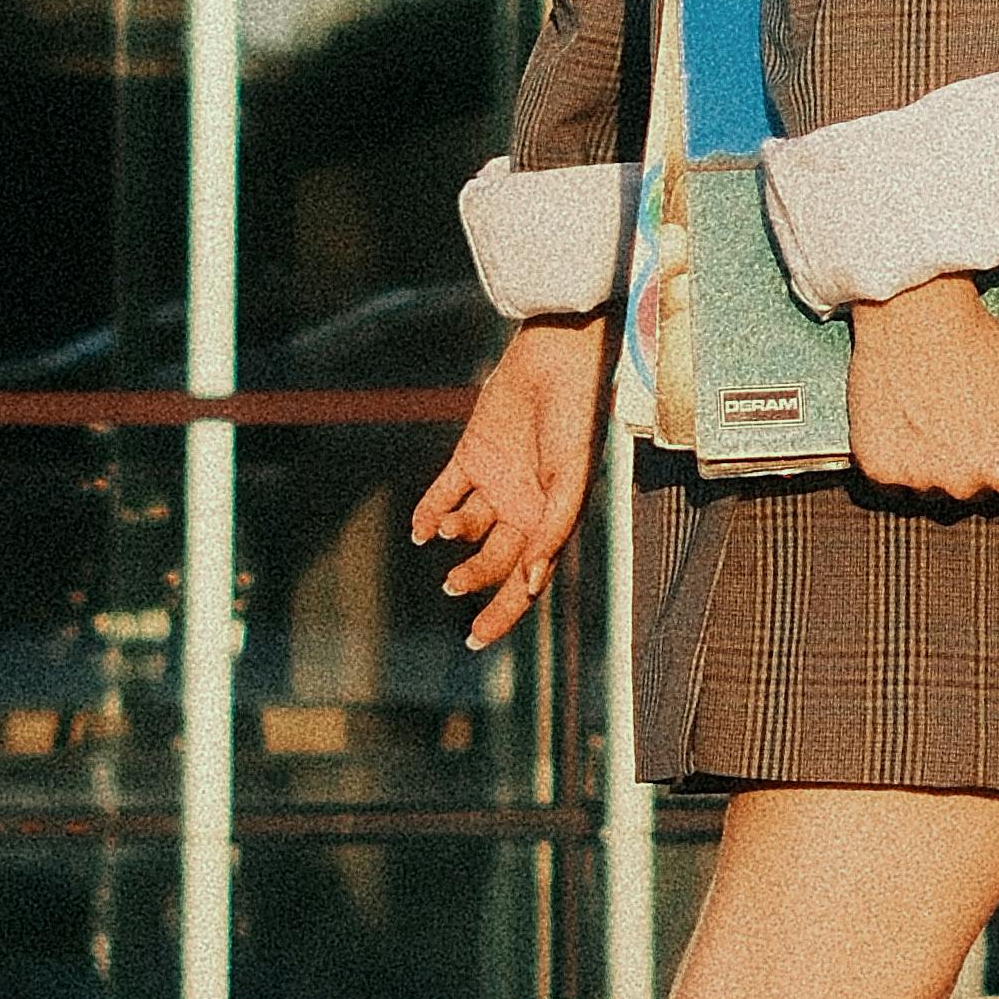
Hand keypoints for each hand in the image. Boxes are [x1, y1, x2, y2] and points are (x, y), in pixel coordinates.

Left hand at [412, 313, 609, 651]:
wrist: (558, 357)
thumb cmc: (576, 417)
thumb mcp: (570, 479)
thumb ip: (553, 529)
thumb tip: (532, 582)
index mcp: (552, 520)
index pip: (525, 579)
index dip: (503, 612)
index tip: (475, 640)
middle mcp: (523, 507)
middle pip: (493, 560)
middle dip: (473, 576)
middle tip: (452, 584)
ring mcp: (496, 482)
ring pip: (466, 528)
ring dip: (453, 536)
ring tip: (446, 531)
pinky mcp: (472, 455)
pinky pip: (445, 493)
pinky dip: (430, 513)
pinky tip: (421, 528)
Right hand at [844, 272, 998, 515]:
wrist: (917, 316)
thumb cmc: (988, 350)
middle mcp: (961, 486)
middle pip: (977, 493)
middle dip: (978, 461)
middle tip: (968, 410)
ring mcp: (916, 480)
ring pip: (936, 490)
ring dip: (938, 463)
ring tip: (937, 412)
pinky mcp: (877, 469)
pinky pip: (896, 480)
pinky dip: (901, 457)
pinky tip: (908, 418)